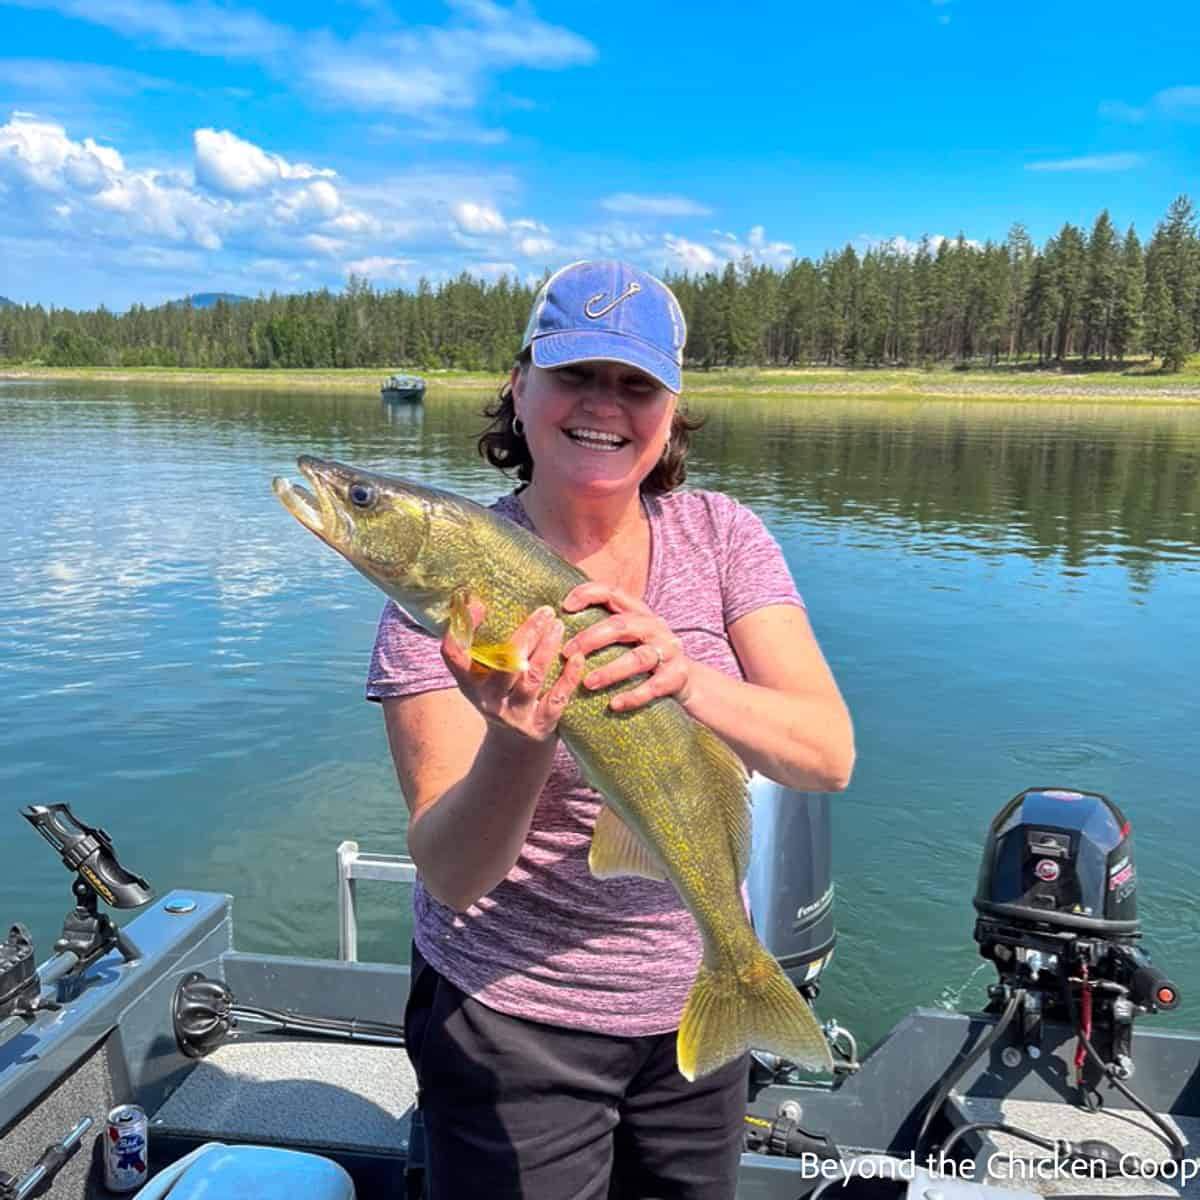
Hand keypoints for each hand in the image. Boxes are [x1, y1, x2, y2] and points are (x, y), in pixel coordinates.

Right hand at [442, 601, 585, 741]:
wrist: (516, 747)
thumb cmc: (503, 696)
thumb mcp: (485, 677)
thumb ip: (486, 645)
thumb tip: (483, 597)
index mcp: (469, 683)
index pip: (453, 654)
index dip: (462, 628)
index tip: (479, 604)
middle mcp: (488, 700)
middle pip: (503, 664)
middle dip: (526, 634)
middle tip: (545, 611)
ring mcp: (515, 715)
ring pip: (531, 678)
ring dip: (547, 649)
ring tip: (559, 625)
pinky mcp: (540, 726)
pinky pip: (556, 699)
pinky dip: (568, 677)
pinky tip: (577, 657)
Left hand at [560, 582, 691, 712]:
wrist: (685, 679)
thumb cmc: (642, 655)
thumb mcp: (626, 636)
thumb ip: (601, 628)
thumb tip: (554, 625)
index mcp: (638, 612)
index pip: (613, 593)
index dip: (589, 594)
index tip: (565, 606)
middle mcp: (655, 626)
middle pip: (622, 626)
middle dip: (591, 638)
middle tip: (567, 653)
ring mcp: (668, 651)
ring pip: (638, 658)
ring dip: (610, 671)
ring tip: (588, 683)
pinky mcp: (676, 676)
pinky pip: (654, 687)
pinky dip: (633, 696)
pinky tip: (614, 704)